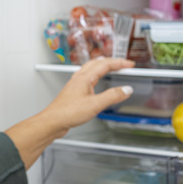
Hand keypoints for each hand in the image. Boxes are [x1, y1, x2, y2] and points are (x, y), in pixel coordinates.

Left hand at [6, 57, 134, 168]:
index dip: (119, 63)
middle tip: (123, 65)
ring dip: (102, 66)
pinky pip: (86, 77)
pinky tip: (95, 81)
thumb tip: (126, 89)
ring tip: (112, 67)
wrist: (53, 121)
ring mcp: (75, 84)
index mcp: (84, 78)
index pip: (105, 64)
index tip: (130, 65)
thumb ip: (112, 96)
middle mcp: (79, 78)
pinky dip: (95, 74)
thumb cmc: (67, 113)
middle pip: (97, 63)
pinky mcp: (74, 92)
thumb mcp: (95, 105)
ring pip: (90, 68)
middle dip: (112, 62)